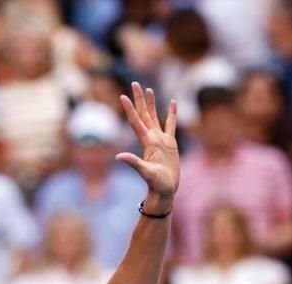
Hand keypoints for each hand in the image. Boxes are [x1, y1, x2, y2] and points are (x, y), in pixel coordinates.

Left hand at [115, 83, 179, 214]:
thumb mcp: (145, 172)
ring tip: (148, 89)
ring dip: (151, 103)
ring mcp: (161, 140)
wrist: (164, 191)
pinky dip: (172, 113)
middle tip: (134, 83)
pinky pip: (171, 124)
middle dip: (139, 99)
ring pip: (155, 117)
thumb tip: (118, 156)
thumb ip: (133, 163)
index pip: (136, 121)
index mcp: (147, 142)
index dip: (129, 109)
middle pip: (143, 114)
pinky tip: (172, 102)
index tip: (123, 96)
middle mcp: (152, 138)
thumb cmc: (156, 184)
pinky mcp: (170, 144)